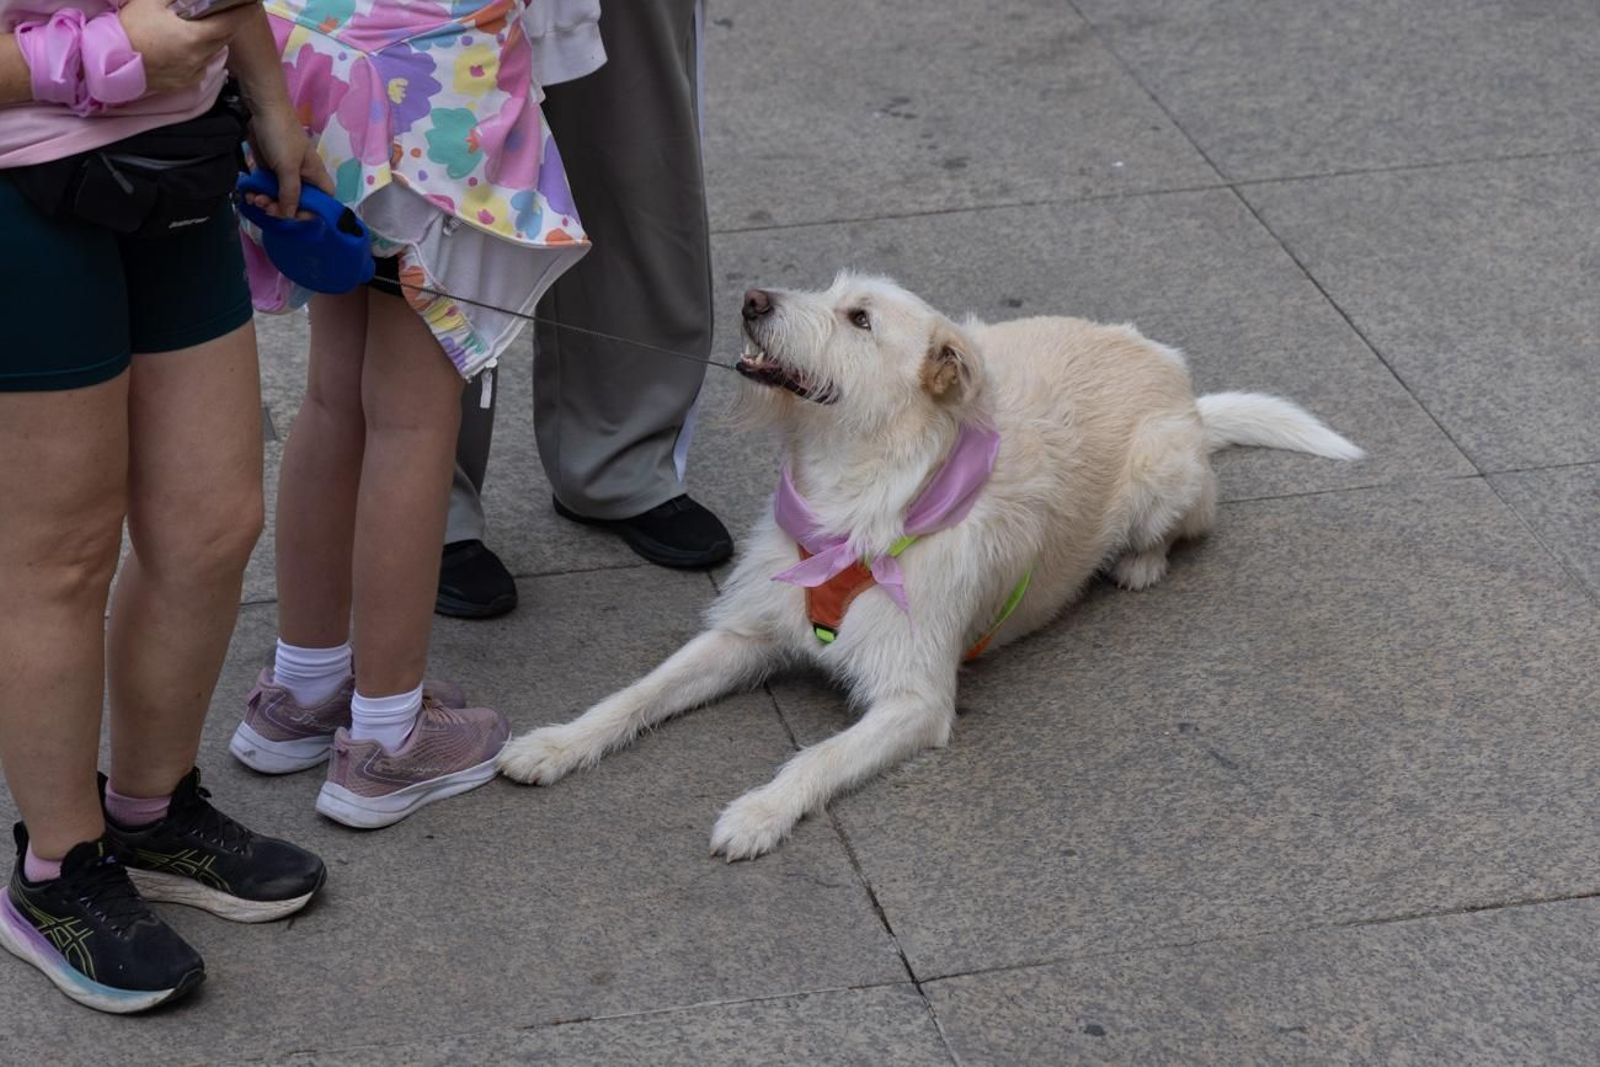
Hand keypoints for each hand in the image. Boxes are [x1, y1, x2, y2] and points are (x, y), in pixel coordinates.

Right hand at [118, 0, 254, 93]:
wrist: (111, 62)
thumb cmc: (131, 28)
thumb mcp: (152, 2)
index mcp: (196, 37)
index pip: (230, 23)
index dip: (244, 12)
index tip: (253, 3)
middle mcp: (200, 57)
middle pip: (224, 38)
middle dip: (230, 23)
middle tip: (231, 10)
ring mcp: (193, 72)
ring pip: (214, 52)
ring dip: (215, 38)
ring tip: (208, 25)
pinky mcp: (185, 82)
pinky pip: (202, 66)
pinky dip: (202, 54)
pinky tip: (191, 45)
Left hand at [245, 105, 332, 219]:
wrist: (261, 109)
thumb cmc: (281, 135)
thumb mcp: (288, 167)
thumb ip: (290, 193)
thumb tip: (290, 214)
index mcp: (314, 174)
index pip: (323, 199)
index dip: (314, 210)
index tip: (295, 214)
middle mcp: (302, 175)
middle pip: (298, 201)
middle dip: (283, 208)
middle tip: (267, 208)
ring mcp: (284, 171)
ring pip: (279, 195)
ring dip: (267, 201)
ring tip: (255, 198)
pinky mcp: (268, 167)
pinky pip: (266, 186)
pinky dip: (258, 192)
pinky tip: (249, 192)